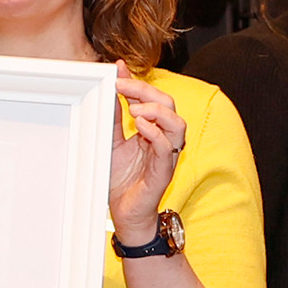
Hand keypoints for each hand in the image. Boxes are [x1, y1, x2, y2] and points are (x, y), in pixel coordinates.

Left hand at [109, 73, 186, 240]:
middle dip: (147, 91)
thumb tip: (110, 86)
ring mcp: (166, 156)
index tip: (117, 73)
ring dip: (156, 111)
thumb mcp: (111, 140)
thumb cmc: (121, 180)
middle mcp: (164, 141)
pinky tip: (140, 127)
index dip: (138, 83)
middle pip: (169, 105)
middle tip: (122, 87)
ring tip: (133, 110)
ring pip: (177, 124)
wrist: (124, 213)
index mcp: (153, 130)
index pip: (155, 98)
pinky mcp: (163, 173)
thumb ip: (114, 115)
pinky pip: (167, 148)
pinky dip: (155, 133)